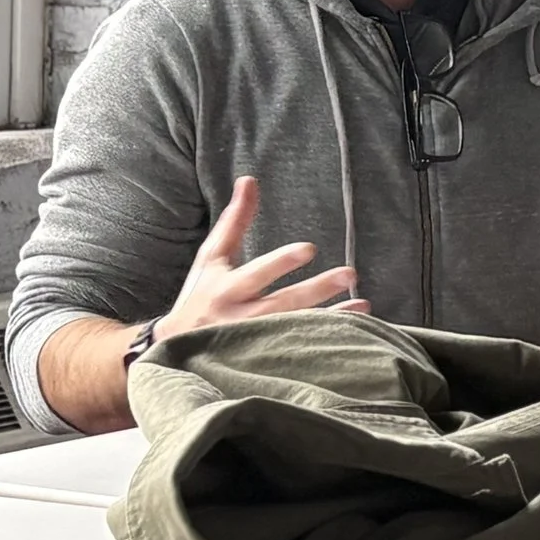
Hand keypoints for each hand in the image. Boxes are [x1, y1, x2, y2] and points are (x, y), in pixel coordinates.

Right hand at [156, 176, 363, 340]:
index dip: (281, 262)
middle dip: (316, 290)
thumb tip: (250, 180)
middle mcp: (241, 318)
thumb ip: (235, 221)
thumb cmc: (200, 296)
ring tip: (363, 304)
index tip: (309, 249)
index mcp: (227, 289)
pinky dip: (328, 340)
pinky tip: (356, 330)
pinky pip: (302, 350)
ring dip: (332, 317)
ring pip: (296, 330)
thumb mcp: (212, 258)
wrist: (176, 350)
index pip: (257, 274)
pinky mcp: (267, 360)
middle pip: (282, 304)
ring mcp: (255, 344)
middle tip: (348, 273)